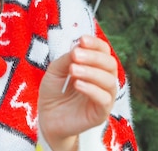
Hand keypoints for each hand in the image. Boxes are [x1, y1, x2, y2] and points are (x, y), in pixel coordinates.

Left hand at [38, 35, 117, 150]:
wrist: (47, 117)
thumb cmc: (54, 91)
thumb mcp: (56, 70)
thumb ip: (67, 58)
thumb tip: (78, 46)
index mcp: (95, 67)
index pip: (103, 51)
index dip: (95, 44)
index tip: (82, 39)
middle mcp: (103, 80)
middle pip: (110, 64)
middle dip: (93, 57)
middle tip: (75, 55)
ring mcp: (104, 97)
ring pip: (110, 81)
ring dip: (91, 72)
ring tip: (73, 70)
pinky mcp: (101, 113)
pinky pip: (104, 100)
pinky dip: (92, 89)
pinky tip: (78, 84)